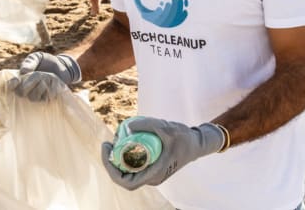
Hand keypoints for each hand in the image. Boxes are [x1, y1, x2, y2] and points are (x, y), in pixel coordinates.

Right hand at [13, 52, 81, 101]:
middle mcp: (26, 90)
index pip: (9, 87)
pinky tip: (52, 84)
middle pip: (20, 93)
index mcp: (20, 80)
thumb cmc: (46, 61)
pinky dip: (49, 89)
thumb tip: (23, 71)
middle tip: (37, 74)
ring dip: (40, 85)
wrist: (62, 66)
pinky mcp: (46, 100)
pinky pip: (44, 99)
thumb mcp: (37, 57)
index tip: (16, 80)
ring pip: (33, 97)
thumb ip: (30, 62)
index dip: (11, 85)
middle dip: (30, 82)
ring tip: (47, 77)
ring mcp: (36, 96)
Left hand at [100, 117, 223, 189]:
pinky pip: (133, 164)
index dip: (111, 169)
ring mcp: (151, 173)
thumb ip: (147, 124)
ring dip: (118, 156)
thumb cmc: (184, 138)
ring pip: (127, 170)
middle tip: (108, 142)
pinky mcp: (151, 166)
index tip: (107, 149)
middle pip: (123, 176)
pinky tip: (125, 139)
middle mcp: (151, 177)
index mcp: (155, 174)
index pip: (126, 181)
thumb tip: (127, 127)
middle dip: (112, 160)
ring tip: (117, 137)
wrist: (197, 143)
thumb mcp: (166, 127)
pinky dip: (125, 153)